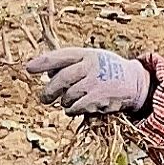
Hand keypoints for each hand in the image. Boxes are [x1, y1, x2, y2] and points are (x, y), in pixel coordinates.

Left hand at [26, 46, 152, 119]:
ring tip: (68, 101)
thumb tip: (47, 74)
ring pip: (67, 96)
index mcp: (87, 54)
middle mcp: (91, 66)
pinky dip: (72, 110)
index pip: (60, 56)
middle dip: (49, 91)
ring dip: (64, 101)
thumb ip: (71, 64)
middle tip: (44, 98)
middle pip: (60, 79)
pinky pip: (75, 107)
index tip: (29, 68)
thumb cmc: (107, 70)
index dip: (43, 63)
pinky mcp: (99, 99)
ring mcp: (95, 83)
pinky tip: (75, 108)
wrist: (135, 83)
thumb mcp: (92, 59)